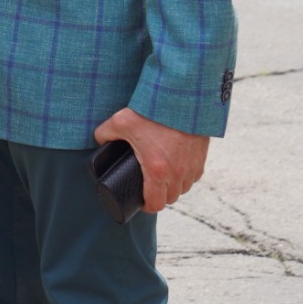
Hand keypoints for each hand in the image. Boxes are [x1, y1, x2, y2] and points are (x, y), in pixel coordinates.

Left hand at [92, 107, 209, 213]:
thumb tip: (100, 140)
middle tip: (149, 186)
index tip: (140, 200)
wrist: (183, 97)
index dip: (146, 206)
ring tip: (163, 178)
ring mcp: (192, 166)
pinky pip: (194, 175)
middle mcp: (178, 173)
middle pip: (171, 198)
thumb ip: (105, 133)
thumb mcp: (121, 121)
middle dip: (159, 196)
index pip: (155, 204)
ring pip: (184, 188)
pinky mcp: (202, 156)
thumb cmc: (153, 111)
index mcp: (157, 170)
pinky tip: (178, 167)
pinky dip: (186, 175)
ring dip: (174, 187)